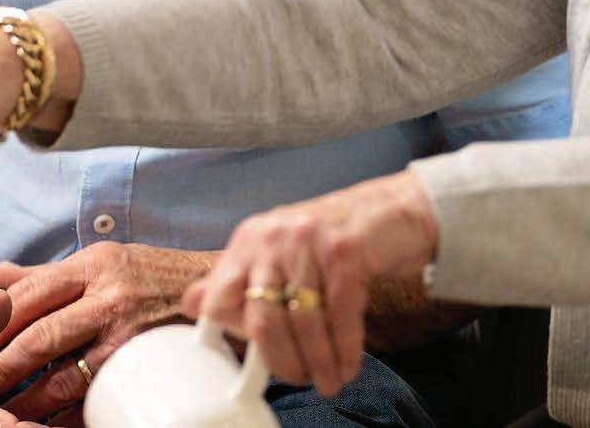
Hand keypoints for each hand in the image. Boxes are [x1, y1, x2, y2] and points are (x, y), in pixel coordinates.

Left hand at [0, 244, 216, 419]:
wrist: (223, 290)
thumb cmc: (158, 275)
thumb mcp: (105, 259)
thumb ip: (51, 273)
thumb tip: (0, 276)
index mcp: (93, 265)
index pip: (28, 295)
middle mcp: (109, 296)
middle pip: (40, 338)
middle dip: (1, 369)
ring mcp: (128, 334)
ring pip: (64, 375)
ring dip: (28, 400)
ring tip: (3, 414)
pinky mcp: (144, 364)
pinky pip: (96, 396)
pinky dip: (69, 416)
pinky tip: (49, 423)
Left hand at [182, 171, 440, 396]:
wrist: (398, 209)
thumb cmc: (337, 238)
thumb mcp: (281, 252)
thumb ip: (239, 279)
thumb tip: (192, 305)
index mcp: (249, 240)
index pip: (218, 300)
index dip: (233, 339)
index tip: (251, 366)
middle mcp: (273, 237)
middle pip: (262, 319)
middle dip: (282, 362)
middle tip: (300, 380)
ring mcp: (309, 243)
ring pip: (304, 322)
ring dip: (319, 362)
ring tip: (330, 381)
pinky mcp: (346, 252)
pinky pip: (340, 316)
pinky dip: (345, 348)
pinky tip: (349, 364)